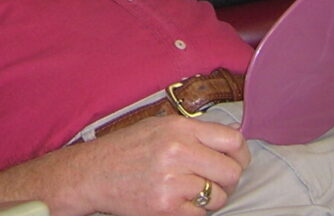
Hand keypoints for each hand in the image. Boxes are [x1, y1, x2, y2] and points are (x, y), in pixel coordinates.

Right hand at [75, 116, 249, 213]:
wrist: (93, 173)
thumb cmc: (126, 149)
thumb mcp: (158, 127)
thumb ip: (192, 133)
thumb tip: (228, 142)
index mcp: (179, 128)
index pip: (233, 140)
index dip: (240, 155)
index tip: (235, 161)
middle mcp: (178, 151)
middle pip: (232, 172)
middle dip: (228, 180)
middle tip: (213, 181)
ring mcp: (173, 181)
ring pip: (219, 197)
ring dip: (210, 198)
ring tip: (189, 191)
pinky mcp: (167, 207)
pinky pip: (200, 214)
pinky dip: (192, 211)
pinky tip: (176, 201)